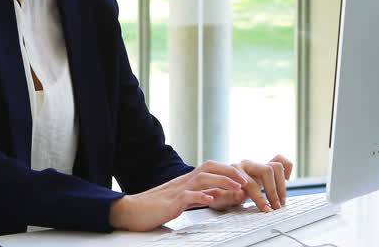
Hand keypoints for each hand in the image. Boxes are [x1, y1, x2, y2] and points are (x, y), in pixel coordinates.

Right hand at [108, 161, 253, 231]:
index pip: (211, 168)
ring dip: (221, 182)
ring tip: (236, 188)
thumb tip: (217, 195)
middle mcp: (183, 182)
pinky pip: (186, 196)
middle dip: (230, 172)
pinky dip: (200, 196)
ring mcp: (177, 191)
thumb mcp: (182, 200)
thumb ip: (198, 195)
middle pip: (209, 168)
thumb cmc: (155, 207)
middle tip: (246, 181)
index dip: (228, 171)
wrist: (132, 210)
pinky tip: (210, 199)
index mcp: (186, 180)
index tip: (244, 178)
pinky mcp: (170, 202)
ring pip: (201, 179)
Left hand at [218, 154, 292, 212]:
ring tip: (281, 201)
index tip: (267, 209)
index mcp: (234, 171)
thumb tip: (240, 194)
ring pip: (276, 166)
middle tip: (276, 207)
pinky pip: (280, 160)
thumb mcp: (221, 198)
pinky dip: (287, 168)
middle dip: (273, 191)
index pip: (251, 183)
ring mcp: (257, 163)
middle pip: (267, 171)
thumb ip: (228, 196)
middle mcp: (247, 164)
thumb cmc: (223, 194)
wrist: (223, 188)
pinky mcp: (265, 165)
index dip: (260, 197)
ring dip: (281, 185)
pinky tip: (286, 180)